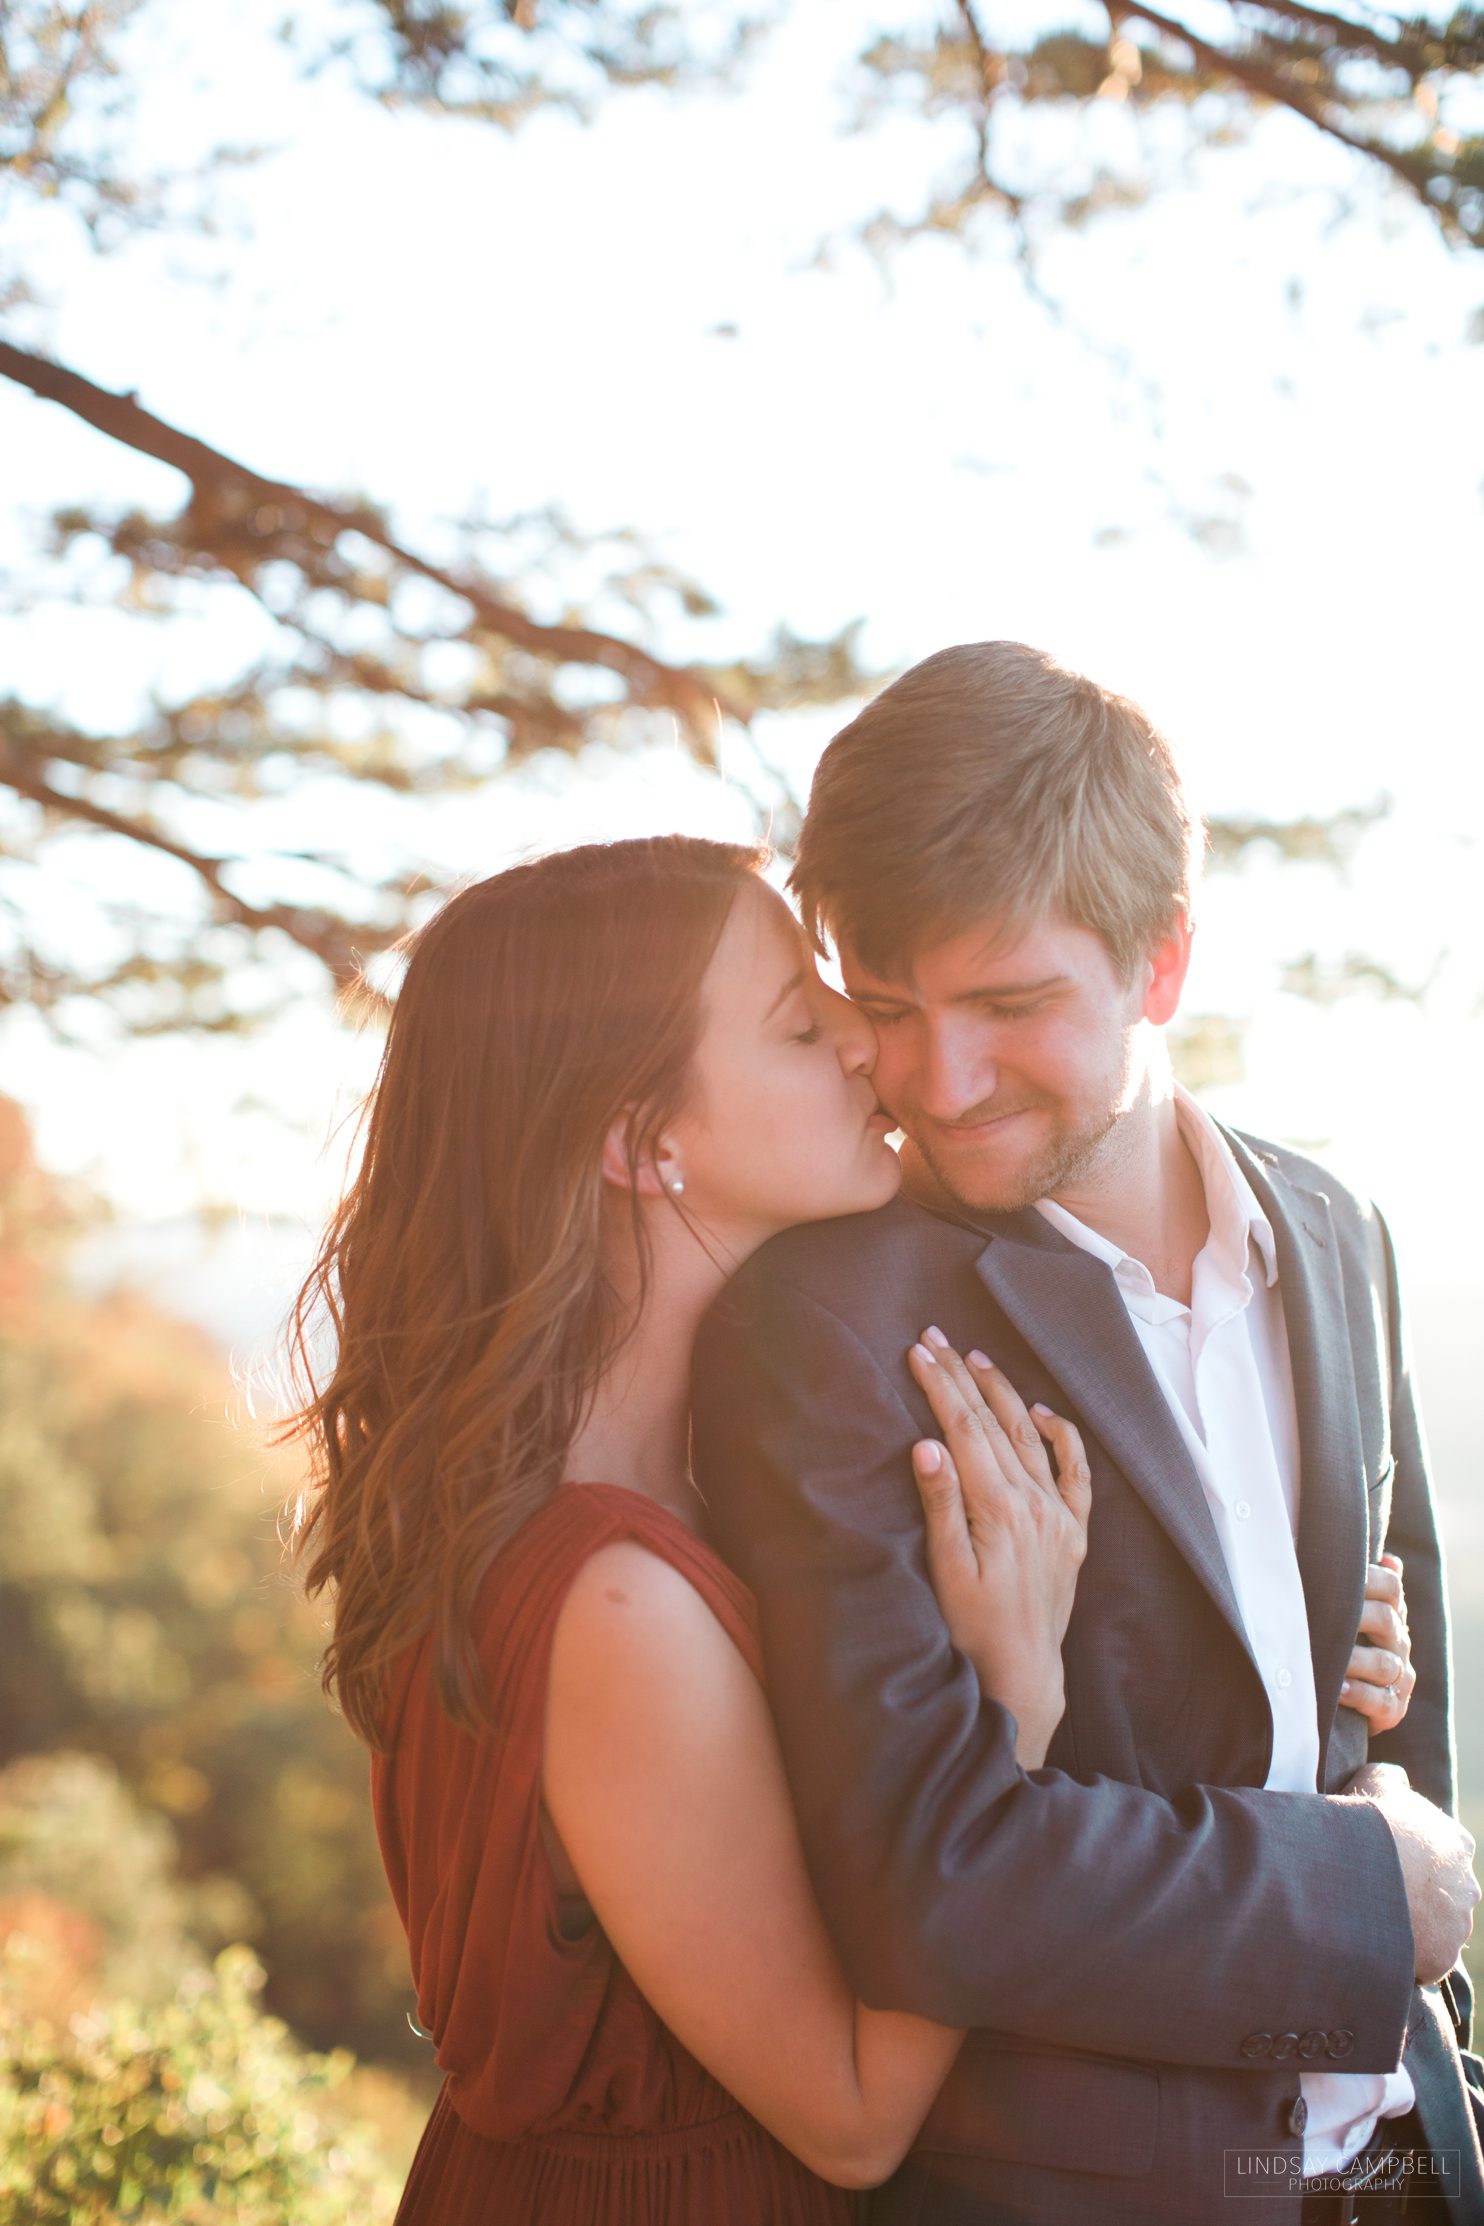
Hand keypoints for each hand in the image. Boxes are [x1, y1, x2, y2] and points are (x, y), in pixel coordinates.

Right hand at [907, 1328, 1090, 1766]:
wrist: (1022, 1674)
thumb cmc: (972, 1628)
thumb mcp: (946, 1571)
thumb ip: (941, 1505)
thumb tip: (927, 1446)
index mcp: (999, 1509)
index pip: (965, 1429)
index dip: (940, 1386)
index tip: (917, 1351)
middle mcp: (1035, 1504)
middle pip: (995, 1423)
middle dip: (963, 1376)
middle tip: (936, 1338)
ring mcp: (1059, 1516)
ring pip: (1030, 1437)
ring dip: (1004, 1393)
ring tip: (977, 1358)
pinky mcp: (1074, 1533)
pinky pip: (1076, 1472)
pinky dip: (1062, 1436)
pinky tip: (1043, 1412)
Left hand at [1339, 1552, 1414, 1731]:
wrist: (1341, 1696)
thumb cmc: (1334, 1642)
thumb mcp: (1340, 1610)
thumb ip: (1353, 1583)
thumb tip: (1386, 1556)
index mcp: (1389, 1613)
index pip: (1391, 1587)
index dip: (1370, 1578)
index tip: (1341, 1573)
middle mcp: (1399, 1642)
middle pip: (1387, 1620)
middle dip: (1356, 1615)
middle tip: (1326, 1612)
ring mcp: (1399, 1676)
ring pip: (1385, 1663)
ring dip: (1354, 1660)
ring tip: (1328, 1657)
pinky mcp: (1393, 1708)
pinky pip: (1382, 1702)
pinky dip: (1361, 1695)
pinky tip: (1340, 1690)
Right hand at [1358, 1775, 1479, 1984]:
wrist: (1366, 1866)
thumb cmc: (1373, 1820)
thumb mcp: (1379, 1780)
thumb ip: (1394, 1780)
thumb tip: (1396, 1778)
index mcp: (1458, 1843)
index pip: (1441, 1855)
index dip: (1413, 1859)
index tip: (1390, 1861)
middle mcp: (1468, 1886)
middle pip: (1444, 1895)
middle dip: (1420, 1896)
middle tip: (1383, 1892)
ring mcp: (1458, 1925)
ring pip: (1439, 1930)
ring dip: (1416, 1927)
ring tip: (1378, 1920)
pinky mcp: (1443, 1959)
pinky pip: (1426, 1961)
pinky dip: (1407, 1957)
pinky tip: (1380, 1942)